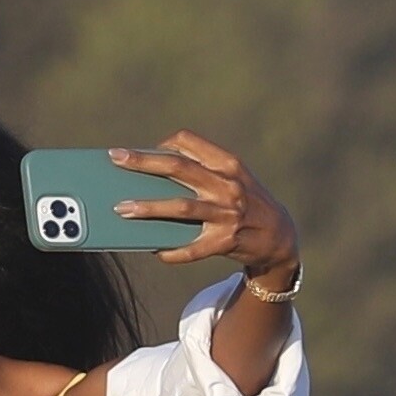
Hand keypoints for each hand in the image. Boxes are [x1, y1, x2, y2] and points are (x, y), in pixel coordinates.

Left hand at [109, 131, 298, 281]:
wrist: (279, 237)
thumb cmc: (246, 204)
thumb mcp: (233, 179)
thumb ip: (204, 172)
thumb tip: (157, 172)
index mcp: (228, 164)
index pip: (189, 143)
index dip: (161, 145)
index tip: (138, 152)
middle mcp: (228, 185)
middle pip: (178, 167)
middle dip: (144, 162)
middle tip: (116, 158)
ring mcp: (227, 214)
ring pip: (180, 207)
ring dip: (148, 208)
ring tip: (120, 209)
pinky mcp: (226, 242)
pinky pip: (191, 249)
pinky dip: (171, 252)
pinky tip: (156, 252)